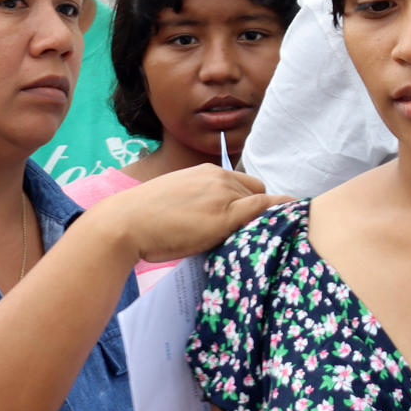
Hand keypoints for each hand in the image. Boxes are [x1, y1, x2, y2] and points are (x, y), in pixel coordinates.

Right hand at [89, 164, 289, 261]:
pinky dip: (277, 215)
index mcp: (206, 171)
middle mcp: (218, 177)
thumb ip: (201, 200)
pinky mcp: (226, 215)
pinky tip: (285, 227)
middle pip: (257, 191)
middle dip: (257, 208)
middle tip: (250, 232)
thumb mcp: (177, 198)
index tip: (251, 217)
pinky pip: (263, 210)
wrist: (125, 223)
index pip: (243, 184)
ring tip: (257, 238)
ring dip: (263, 217)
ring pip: (262, 202)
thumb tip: (213, 217)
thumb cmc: (144, 218)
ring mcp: (223, 195)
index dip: (249, 201)